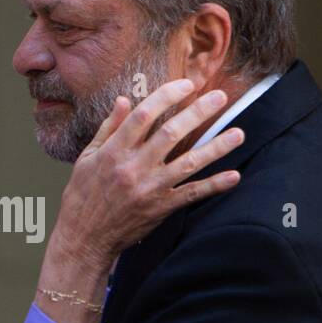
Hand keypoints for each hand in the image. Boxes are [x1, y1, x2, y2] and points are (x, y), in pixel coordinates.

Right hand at [54, 78, 244, 266]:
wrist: (84, 238)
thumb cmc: (83, 195)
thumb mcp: (87, 158)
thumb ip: (109, 128)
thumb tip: (124, 99)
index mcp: (114, 151)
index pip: (143, 115)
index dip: (167, 96)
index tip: (187, 85)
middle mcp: (133, 168)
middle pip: (170, 134)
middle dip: (197, 113)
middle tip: (220, 97)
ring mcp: (149, 189)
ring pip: (188, 164)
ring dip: (215, 148)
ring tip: (239, 134)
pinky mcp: (160, 209)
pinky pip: (191, 195)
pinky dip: (213, 186)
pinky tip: (234, 176)